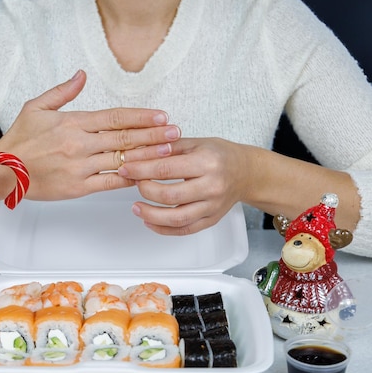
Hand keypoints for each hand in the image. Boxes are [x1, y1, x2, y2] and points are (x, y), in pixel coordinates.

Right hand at [0, 70, 181, 200]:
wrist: (2, 170)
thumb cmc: (19, 139)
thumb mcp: (36, 107)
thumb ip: (63, 91)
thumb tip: (82, 74)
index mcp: (73, 122)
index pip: (115, 117)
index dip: (141, 116)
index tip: (161, 116)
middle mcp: (80, 143)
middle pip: (124, 138)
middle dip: (153, 135)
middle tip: (175, 133)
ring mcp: (80, 166)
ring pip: (121, 160)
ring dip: (147, 156)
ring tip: (169, 152)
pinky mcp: (78, 187)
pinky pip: (109, 183)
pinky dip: (128, 179)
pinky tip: (145, 175)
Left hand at [117, 137, 251, 234]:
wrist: (246, 172)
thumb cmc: (220, 155)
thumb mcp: (195, 143)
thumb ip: (166, 148)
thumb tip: (137, 155)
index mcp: (207, 162)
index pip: (166, 169)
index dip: (141, 170)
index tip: (126, 169)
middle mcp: (212, 186)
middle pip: (169, 195)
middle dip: (144, 190)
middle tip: (133, 184)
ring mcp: (212, 206)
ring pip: (176, 218)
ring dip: (150, 215)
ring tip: (136, 208)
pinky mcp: (211, 219)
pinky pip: (184, 229)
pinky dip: (164, 229)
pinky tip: (150, 222)